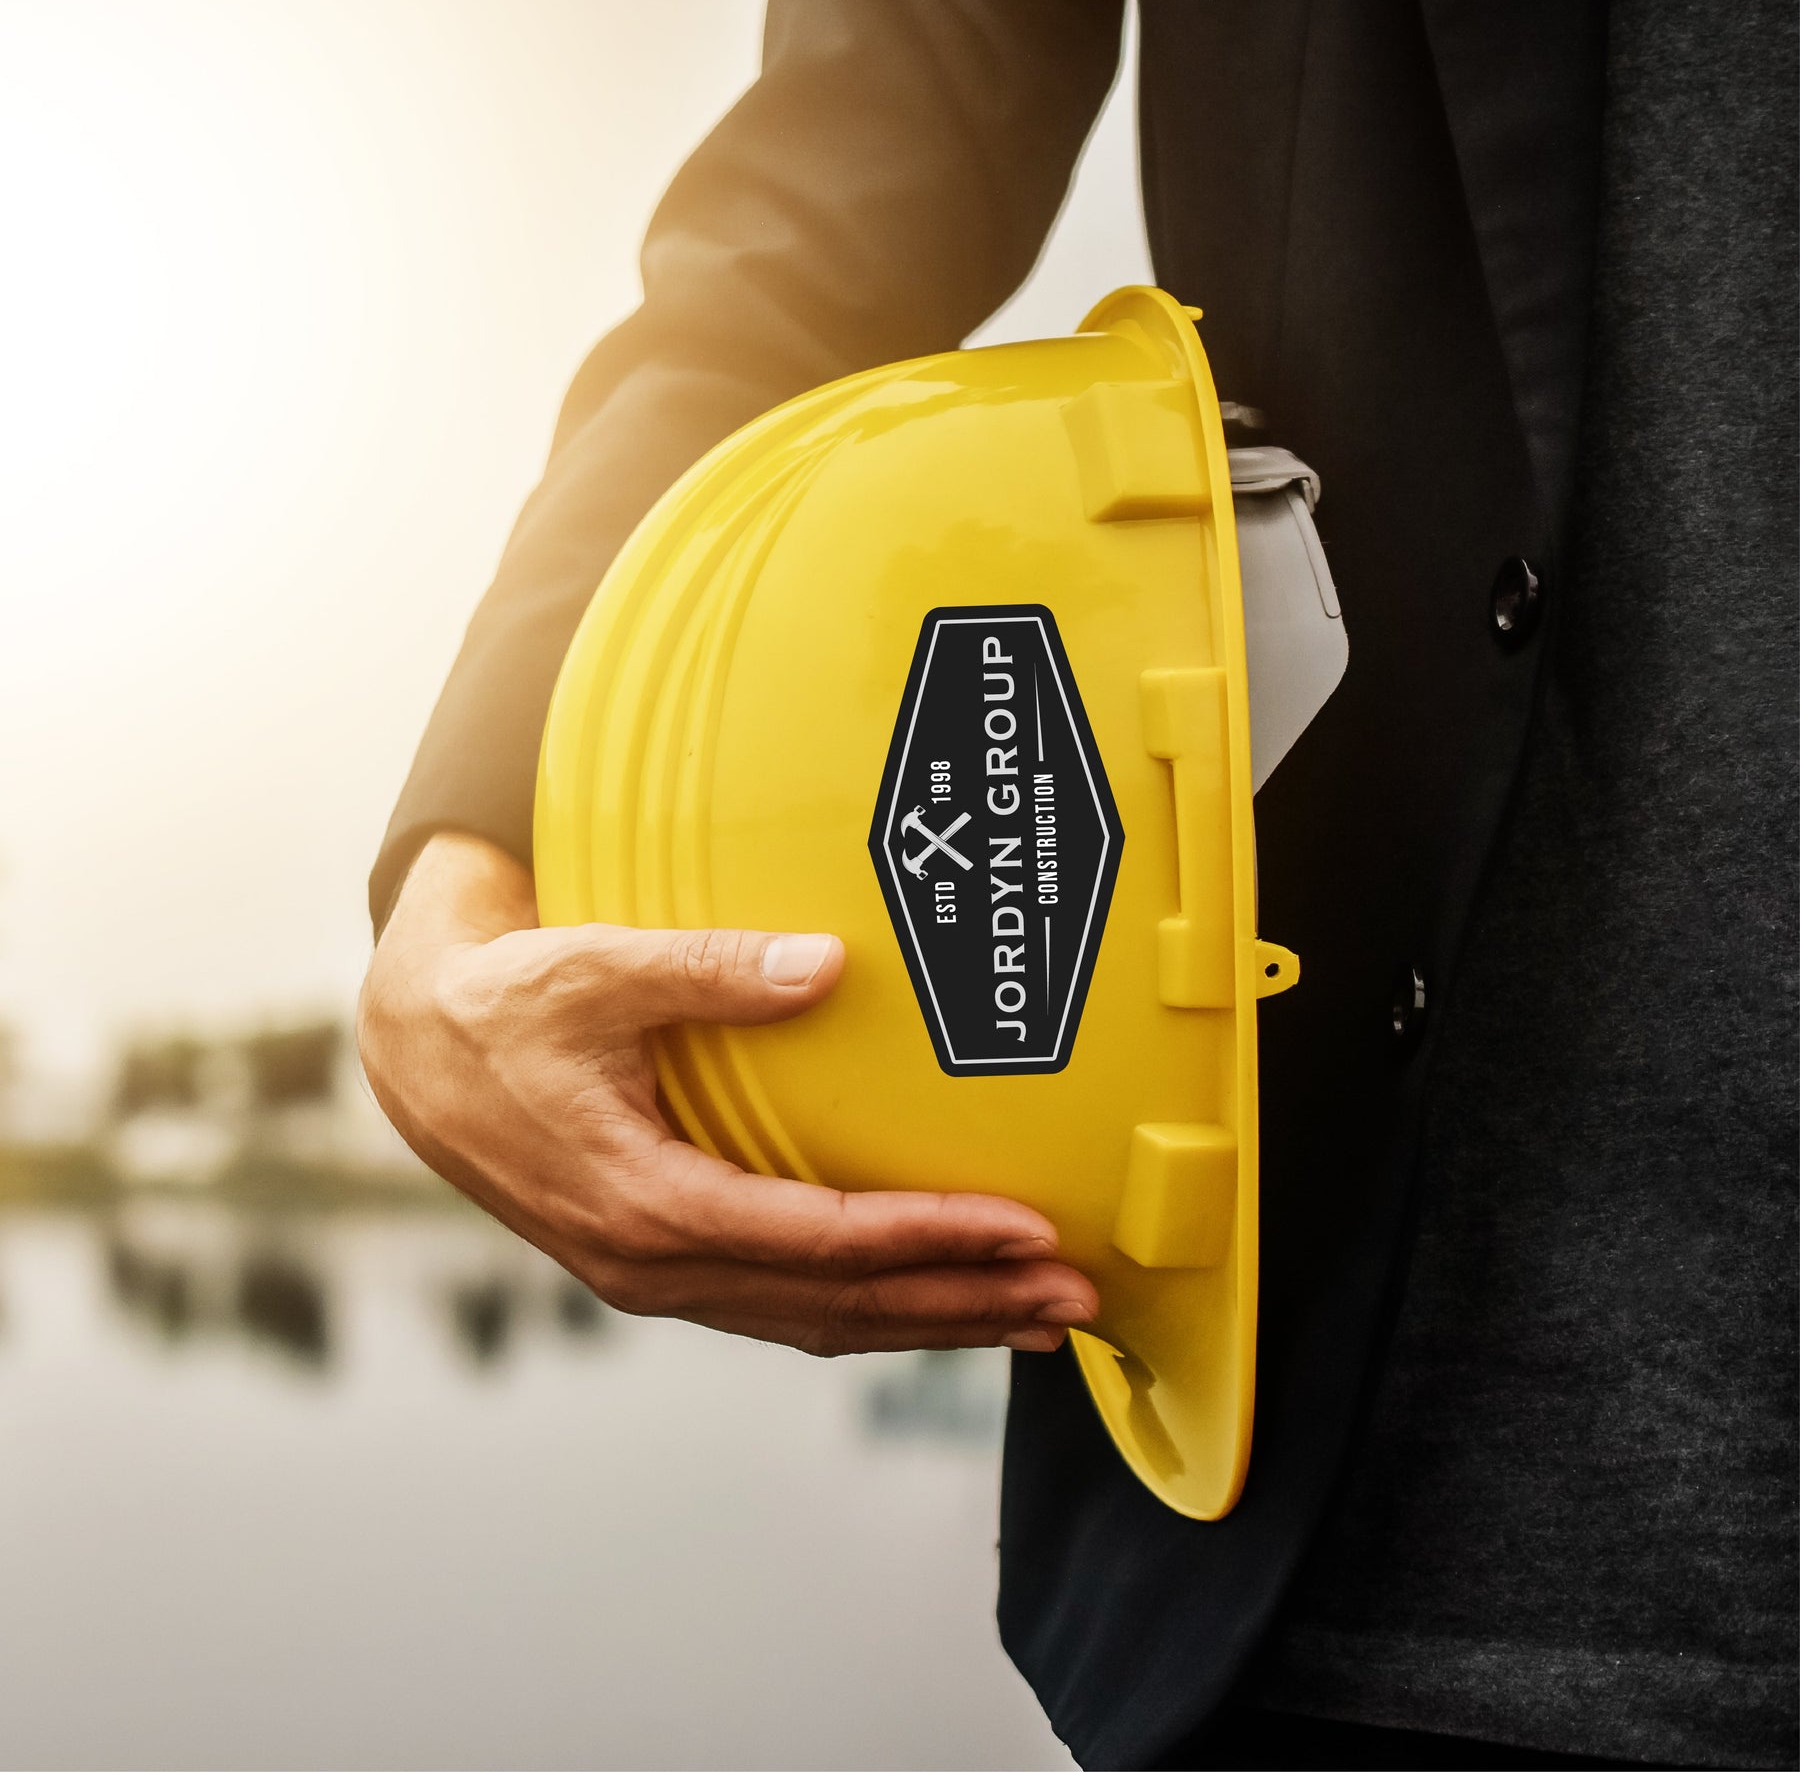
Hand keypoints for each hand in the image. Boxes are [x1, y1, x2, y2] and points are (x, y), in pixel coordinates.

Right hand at [357, 832, 1097, 1354]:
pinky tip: (929, 1298)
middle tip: (1070, 1300)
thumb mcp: (597, 968)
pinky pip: (784, 1304)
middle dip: (962, 1303)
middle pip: (837, 1305)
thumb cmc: (506, 1003)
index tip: (1026, 1233)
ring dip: (928, 1319)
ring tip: (1031, 1317)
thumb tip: (826, 965)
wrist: (419, 1051)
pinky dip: (868, 1307)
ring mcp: (656, 1274)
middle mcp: (654, 1262)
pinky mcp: (663, 1262)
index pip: (819, 1241)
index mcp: (644, 1200)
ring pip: (816, 1320)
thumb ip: (710, 966)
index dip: (930, 1240)